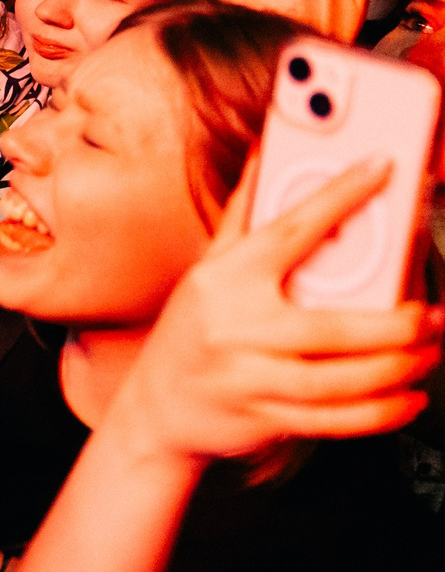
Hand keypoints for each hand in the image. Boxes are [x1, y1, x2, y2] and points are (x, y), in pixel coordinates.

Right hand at [102, 157, 439, 464]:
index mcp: (224, 277)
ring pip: (340, 380)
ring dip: (399, 369)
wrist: (155, 407)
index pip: (290, 229)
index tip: (382, 169)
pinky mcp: (261, 417)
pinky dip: (382, 413)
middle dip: (398, 326)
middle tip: (433, 315)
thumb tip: (266, 151)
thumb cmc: (192, 329)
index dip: (339, 196)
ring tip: (428, 354)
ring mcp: (246, 376)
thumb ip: (243, 214)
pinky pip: (334, 420)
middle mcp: (233, 324)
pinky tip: (408, 398)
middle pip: (332, 327)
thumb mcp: (207, 268)